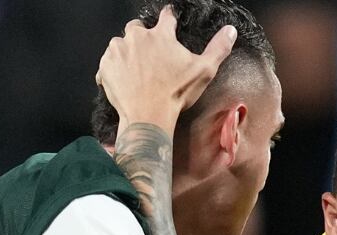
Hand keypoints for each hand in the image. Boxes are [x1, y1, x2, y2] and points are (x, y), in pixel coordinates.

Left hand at [96, 6, 238, 131]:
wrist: (147, 115)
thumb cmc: (176, 93)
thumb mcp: (204, 71)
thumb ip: (218, 48)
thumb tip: (231, 30)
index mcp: (161, 34)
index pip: (166, 17)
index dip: (169, 19)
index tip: (169, 22)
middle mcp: (137, 36)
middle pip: (137, 27)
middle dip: (143, 37)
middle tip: (149, 55)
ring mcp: (118, 50)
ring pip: (120, 43)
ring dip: (126, 52)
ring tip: (135, 70)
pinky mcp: (105, 66)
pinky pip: (107, 63)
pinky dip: (113, 69)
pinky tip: (123, 81)